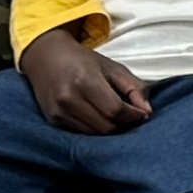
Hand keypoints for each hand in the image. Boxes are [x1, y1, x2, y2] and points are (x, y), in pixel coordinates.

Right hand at [18, 30, 155, 134]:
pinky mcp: (53, 120)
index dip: (133, 116)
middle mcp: (69, 99)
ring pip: (95, 134)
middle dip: (123, 124)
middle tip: (130, 117)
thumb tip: (147, 112)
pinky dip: (95, 129)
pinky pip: (82, 133)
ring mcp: (59, 112)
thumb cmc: (82, 61)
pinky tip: (99, 118)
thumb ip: (134, 87)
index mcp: (85, 81)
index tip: (142, 114)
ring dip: (110, 129)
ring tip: (115, 117)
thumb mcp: (112, 67)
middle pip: (106, 126)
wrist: (45, 58)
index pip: (116, 110)